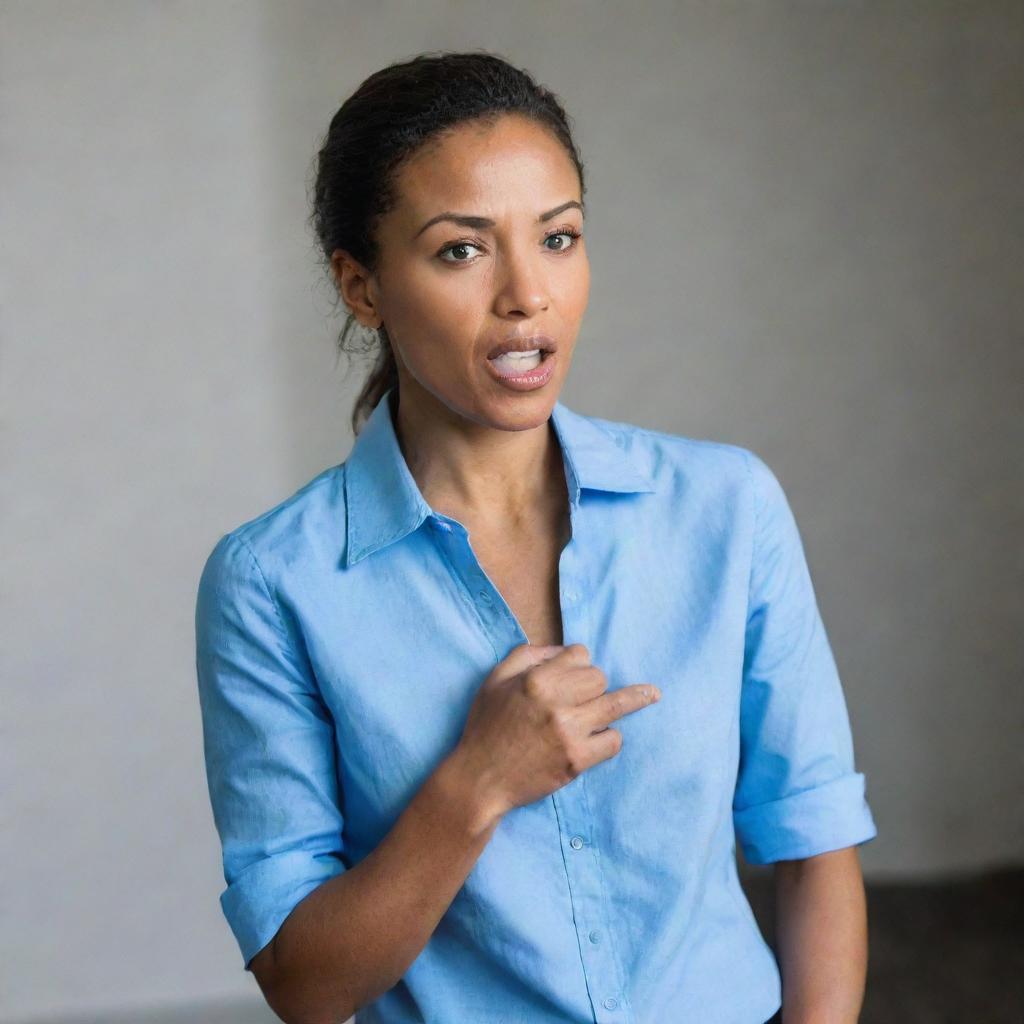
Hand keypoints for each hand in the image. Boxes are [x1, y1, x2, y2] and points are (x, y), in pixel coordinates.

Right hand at [451, 642, 660, 818]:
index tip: (576, 672)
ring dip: (634, 699)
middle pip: (599, 678)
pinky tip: (600, 737)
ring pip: (614, 706)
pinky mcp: (577, 761)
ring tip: (653, 694)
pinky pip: (612, 740)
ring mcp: (569, 733)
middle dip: (593, 684)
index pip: (579, 655)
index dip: (579, 662)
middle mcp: (556, 703)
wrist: (480, 779)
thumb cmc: (486, 727)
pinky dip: (609, 736)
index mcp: (536, 680)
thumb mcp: (495, 680)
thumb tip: (560, 650)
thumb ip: (527, 656)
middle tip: (580, 698)